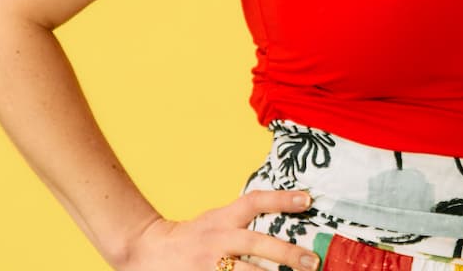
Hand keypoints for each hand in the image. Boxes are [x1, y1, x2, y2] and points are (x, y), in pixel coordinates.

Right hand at [119, 190, 321, 270]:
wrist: (150, 251)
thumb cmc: (194, 235)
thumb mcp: (217, 218)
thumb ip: (244, 218)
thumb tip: (286, 215)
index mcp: (224, 219)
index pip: (255, 201)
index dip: (282, 199)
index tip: (308, 199)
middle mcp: (218, 240)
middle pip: (256, 244)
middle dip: (286, 254)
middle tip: (312, 262)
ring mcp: (209, 265)